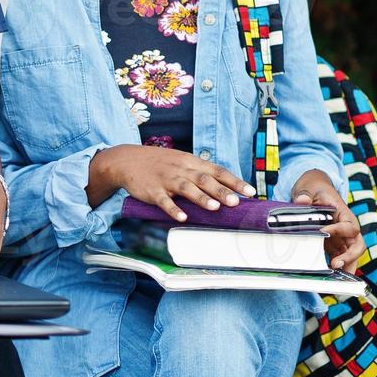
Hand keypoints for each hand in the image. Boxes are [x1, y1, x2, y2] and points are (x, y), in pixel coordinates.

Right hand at [95, 145, 256, 221]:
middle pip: (204, 179)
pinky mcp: (152, 190)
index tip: (250, 192)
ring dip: (201, 198)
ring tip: (214, 207)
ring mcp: (166, 179)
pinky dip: (173, 209)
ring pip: (186, 188)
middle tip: (235, 202)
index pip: (217, 171)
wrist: (127, 160)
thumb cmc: (159, 163)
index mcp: (190, 162)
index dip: (234, 181)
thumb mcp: (181, 161)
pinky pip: (164, 200)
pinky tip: (182, 217)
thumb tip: (224, 187)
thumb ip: (200, 173)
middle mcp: (181, 169)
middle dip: (221, 191)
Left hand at [291, 171, 364, 272]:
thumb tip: (302, 200)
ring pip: (351, 255)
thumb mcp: (308, 188)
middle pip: (357, 245)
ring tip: (336, 282)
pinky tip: (327, 278)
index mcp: (343, 213)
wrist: (315, 189)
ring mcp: (341, 238)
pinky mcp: (334, 244)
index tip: (323, 232)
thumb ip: (305, 194)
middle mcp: (347, 228)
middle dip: (349, 257)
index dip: (338, 230)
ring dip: (346, 268)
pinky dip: (336, 269)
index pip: (348, 226)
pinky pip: (339, 258)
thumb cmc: (314, 188)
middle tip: (335, 265)